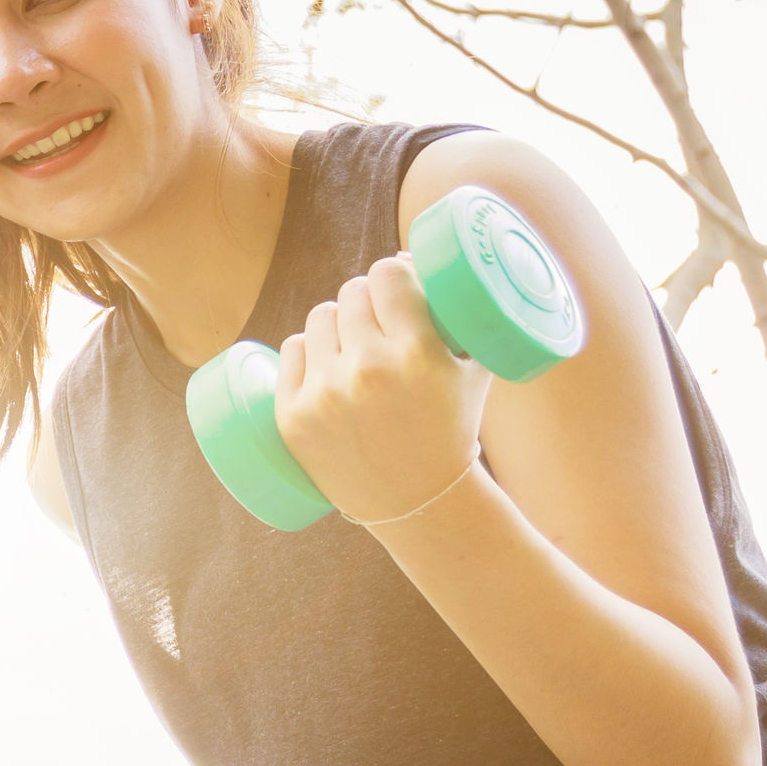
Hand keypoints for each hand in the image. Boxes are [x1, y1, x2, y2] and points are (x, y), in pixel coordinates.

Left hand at [271, 252, 491, 524]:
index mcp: (417, 355)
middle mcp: (368, 371)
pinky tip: (320, 355)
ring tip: (351, 340)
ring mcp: (326, 394)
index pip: (387, 275)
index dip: (392, 273)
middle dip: (367, 299)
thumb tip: (431, 261)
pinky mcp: (294, 416)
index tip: (397, 284)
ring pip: (319, 316)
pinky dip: (306, 347)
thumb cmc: (453, 430)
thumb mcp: (475, 372)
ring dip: (335, 320)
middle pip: (351, 293)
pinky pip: (291, 349)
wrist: (419, 504)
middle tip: (377, 318)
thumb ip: (467, 318)